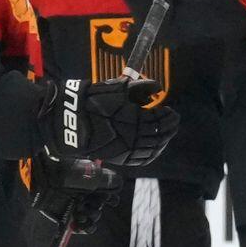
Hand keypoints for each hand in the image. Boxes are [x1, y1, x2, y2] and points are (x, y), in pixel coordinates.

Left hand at [31, 155, 121, 234]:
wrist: (43, 179)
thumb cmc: (66, 172)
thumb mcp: (91, 172)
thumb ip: (109, 180)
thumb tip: (119, 185)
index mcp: (91, 181)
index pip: (108, 193)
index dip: (111, 198)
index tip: (110, 200)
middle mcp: (84, 193)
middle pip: (100, 206)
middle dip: (97, 207)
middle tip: (91, 204)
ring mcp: (76, 205)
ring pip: (93, 217)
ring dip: (92, 217)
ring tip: (82, 213)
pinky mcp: (67, 216)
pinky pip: (81, 227)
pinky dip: (84, 228)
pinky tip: (80, 224)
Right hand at [39, 76, 179, 167]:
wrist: (72, 120)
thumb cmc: (95, 101)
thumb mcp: (119, 88)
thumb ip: (141, 87)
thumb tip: (158, 88)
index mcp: (136, 120)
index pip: (160, 120)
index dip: (168, 115)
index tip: (171, 110)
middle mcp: (134, 138)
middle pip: (160, 135)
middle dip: (169, 127)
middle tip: (173, 121)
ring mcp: (127, 150)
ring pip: (153, 149)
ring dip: (163, 141)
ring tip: (166, 132)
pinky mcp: (120, 158)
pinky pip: (142, 159)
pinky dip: (152, 153)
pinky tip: (155, 147)